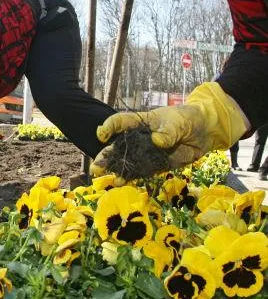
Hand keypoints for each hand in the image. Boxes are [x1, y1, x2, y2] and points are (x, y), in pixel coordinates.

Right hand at [90, 82, 247, 175]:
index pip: (120, 122)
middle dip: (105, 156)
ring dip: (114, 169)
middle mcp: (139, 138)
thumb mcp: (179, 121)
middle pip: (118, 146)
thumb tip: (158, 141)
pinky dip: (129, 177)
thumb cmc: (188, 119)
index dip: (109, 127)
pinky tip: (120, 182)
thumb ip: (168, 131)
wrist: (205, 133)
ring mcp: (146, 153)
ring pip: (126, 161)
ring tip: (102, 177)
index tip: (102, 135)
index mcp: (141, 122)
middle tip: (96, 167)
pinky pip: (140, 172)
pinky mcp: (155, 165)